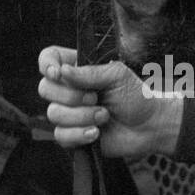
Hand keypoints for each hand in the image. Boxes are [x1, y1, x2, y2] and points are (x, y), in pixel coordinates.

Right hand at [37, 46, 182, 157]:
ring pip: (53, 113)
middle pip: (45, 88)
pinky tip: (96, 133)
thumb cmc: (135, 96)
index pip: (47, 59)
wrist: (149, 126)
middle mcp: (68, 90)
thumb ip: (89, 72)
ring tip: (104, 116)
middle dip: (72, 96)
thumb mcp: (117, 75)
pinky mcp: (72, 135)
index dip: (46, 65)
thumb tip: (62, 72)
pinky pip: (61, 135)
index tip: (58, 74)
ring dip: (81, 116)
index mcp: (76, 70)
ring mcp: (68, 114)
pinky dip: (80, 134)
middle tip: (96, 98)